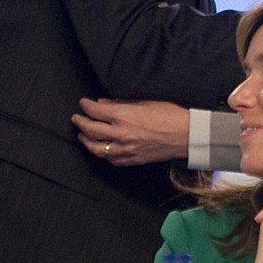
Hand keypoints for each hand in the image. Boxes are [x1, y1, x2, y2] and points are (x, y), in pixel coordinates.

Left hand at [72, 98, 189, 165]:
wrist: (185, 135)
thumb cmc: (169, 115)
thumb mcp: (145, 102)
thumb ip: (121, 104)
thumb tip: (104, 103)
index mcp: (123, 117)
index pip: (96, 111)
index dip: (86, 106)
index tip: (83, 103)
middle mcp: (120, 134)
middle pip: (91, 130)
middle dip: (81, 122)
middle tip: (76, 118)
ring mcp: (124, 150)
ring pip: (96, 148)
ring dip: (86, 140)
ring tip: (83, 135)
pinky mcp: (131, 160)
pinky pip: (110, 159)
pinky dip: (103, 153)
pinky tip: (101, 148)